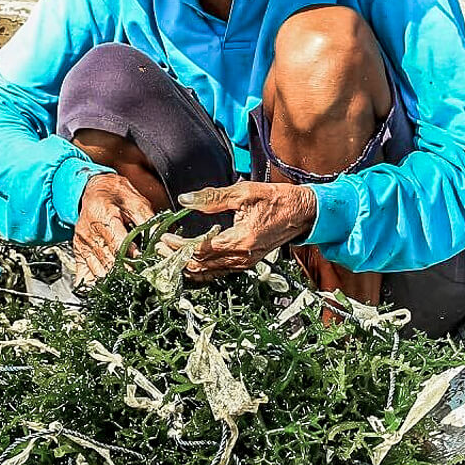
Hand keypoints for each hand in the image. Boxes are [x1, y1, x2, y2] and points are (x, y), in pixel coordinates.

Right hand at [72, 173, 155, 282]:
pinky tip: (107, 288)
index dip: (132, 257)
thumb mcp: (135, 201)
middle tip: (142, 280)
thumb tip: (163, 239)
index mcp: (103, 216)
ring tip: (130, 286)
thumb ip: (149, 221)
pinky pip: (84, 273)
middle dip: (126, 272)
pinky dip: (95, 283)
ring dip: (114, 280)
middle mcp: (89, 232)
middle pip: (109, 260)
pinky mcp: (78, 251)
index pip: (118, 244)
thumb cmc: (115, 193)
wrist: (93, 189)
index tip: (144, 265)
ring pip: (98, 270)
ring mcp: (82, 243)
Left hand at [176, 182, 317, 274]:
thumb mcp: (244, 193)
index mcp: (240, 241)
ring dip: (187, 264)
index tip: (164, 238)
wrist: (304, 212)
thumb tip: (186, 200)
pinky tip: (191, 258)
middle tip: (160, 248)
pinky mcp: (247, 262)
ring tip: (171, 253)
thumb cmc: (278, 200)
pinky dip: (202, 266)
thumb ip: (212, 198)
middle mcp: (242, 257)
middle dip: (177, 258)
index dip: (178, 245)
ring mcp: (245, 263)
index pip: (199, 249)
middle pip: (200, 266)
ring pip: (208, 272)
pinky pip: (219, 270)